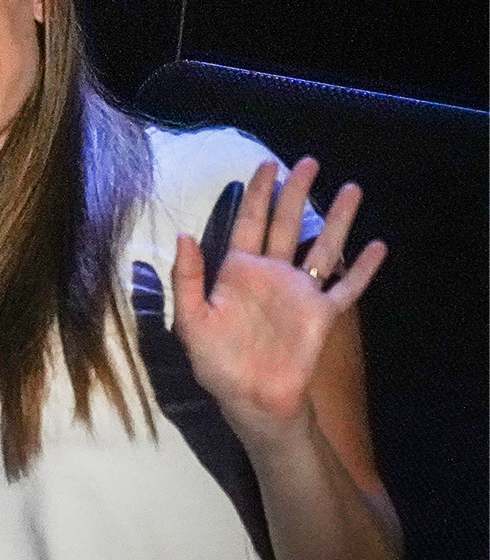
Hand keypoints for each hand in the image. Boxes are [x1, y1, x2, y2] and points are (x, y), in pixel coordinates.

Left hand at [171, 158, 386, 454]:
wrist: (251, 399)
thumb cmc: (216, 362)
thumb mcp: (190, 320)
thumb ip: (186, 278)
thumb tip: (182, 234)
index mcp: (237, 272)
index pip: (248, 223)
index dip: (257, 194)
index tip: (266, 165)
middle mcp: (271, 275)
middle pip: (288, 224)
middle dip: (297, 192)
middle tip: (308, 161)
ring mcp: (300, 292)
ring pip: (323, 246)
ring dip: (338, 219)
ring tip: (353, 188)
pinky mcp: (322, 313)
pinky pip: (347, 286)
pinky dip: (362, 267)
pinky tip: (378, 245)